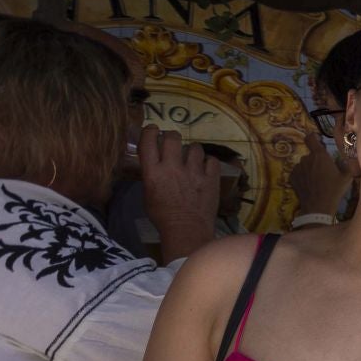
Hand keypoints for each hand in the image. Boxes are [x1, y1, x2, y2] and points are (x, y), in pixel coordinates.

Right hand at [138, 126, 218, 258]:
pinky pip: (212, 160)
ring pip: (195, 147)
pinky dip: (208, 163)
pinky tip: (205, 169)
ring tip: (192, 160)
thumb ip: (152, 175)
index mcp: (153, 172)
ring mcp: (194, 172)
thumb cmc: (163, 216)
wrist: (187, 230)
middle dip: (172, 137)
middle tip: (173, 142)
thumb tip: (154, 164)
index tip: (153, 130)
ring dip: (192, 151)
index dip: (150, 131)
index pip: (148, 141)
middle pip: (173, 138)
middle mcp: (173, 167)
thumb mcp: (148, 194)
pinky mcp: (211, 178)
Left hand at [288, 131, 350, 218]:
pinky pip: (298, 173)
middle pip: (310, 155)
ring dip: (309, 168)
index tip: (316, 140)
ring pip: (304, 164)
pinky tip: (309, 185)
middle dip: (316, 160)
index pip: (310, 139)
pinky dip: (302, 176)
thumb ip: (346, 166)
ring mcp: (298, 168)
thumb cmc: (334, 190)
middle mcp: (307, 159)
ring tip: (316, 180)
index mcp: (320, 155)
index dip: (312, 138)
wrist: (318, 206)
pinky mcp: (292, 177)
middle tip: (323, 171)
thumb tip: (346, 161)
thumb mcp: (346, 178)